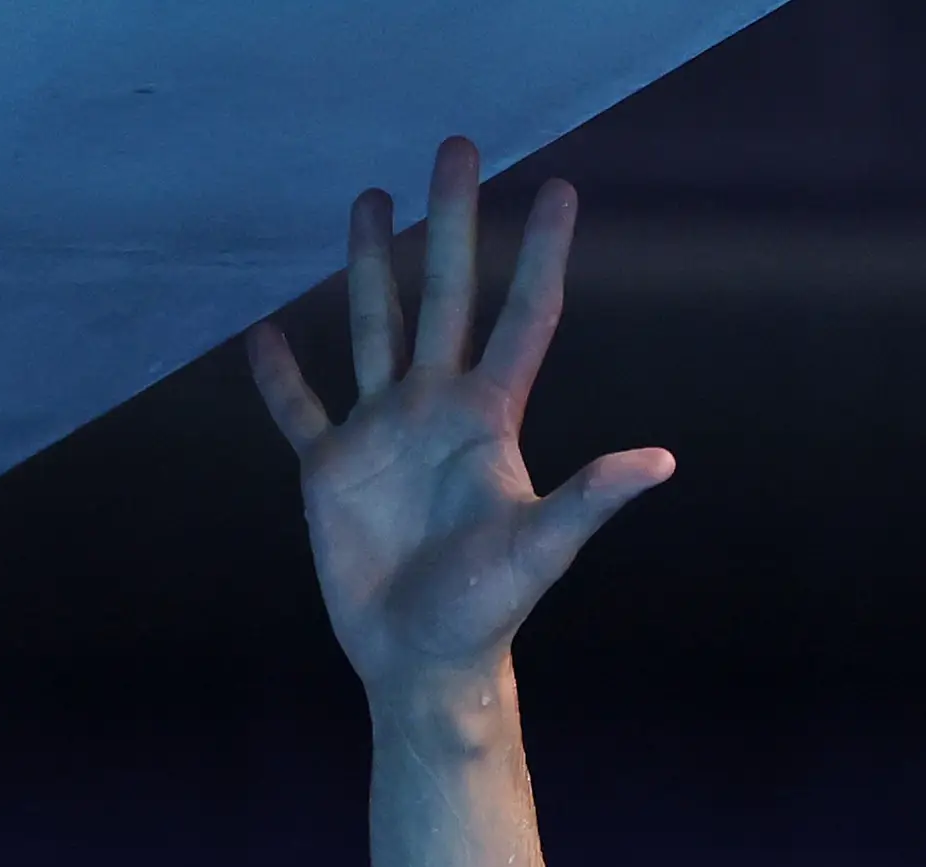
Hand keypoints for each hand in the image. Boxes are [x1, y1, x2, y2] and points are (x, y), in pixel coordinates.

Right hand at [248, 137, 671, 708]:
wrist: (423, 659)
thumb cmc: (489, 611)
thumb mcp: (542, 549)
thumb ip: (591, 499)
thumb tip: (659, 462)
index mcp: (488, 420)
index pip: (522, 318)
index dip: (543, 257)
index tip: (562, 191)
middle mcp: (436, 412)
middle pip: (443, 295)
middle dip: (448, 223)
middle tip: (457, 148)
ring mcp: (382, 436)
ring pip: (374, 329)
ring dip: (367, 268)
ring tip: (367, 199)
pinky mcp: (329, 469)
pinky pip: (299, 411)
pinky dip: (280, 376)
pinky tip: (266, 335)